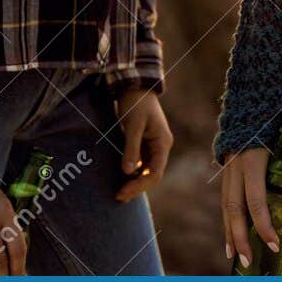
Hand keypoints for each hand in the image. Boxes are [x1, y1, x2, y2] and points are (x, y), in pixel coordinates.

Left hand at [114, 86, 172, 202]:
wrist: (134, 85)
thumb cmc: (135, 102)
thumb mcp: (133, 124)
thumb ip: (131, 148)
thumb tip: (127, 172)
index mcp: (162, 143)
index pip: (155, 172)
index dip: (140, 185)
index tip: (123, 192)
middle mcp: (161, 147)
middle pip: (152, 174)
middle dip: (137, 187)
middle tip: (118, 197)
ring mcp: (153, 145)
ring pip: (146, 170)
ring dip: (135, 182)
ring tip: (120, 193)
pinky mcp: (144, 143)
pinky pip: (141, 163)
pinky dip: (132, 173)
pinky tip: (122, 179)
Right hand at [219, 147, 281, 269]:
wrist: (260, 99)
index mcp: (253, 160)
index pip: (256, 201)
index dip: (264, 226)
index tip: (275, 246)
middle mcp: (236, 165)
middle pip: (233, 208)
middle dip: (240, 238)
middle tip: (248, 262)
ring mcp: (228, 165)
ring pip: (225, 205)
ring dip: (229, 232)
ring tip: (233, 256)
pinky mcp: (226, 166)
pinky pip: (225, 197)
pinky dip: (227, 218)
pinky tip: (230, 234)